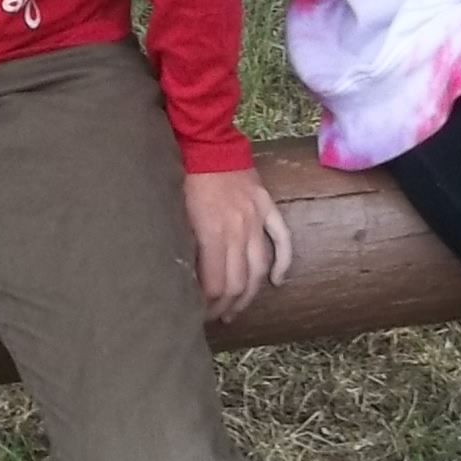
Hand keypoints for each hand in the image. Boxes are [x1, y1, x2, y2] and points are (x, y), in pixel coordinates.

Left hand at [184, 168, 294, 323]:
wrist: (206, 143)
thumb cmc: (185, 180)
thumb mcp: (177, 216)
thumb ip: (186, 248)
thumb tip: (184, 281)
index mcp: (212, 233)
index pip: (216, 285)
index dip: (208, 306)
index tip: (199, 314)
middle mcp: (238, 230)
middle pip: (239, 282)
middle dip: (227, 306)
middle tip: (217, 317)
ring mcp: (256, 219)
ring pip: (260, 268)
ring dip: (250, 294)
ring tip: (238, 308)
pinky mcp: (267, 206)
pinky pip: (282, 239)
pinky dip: (283, 263)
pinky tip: (277, 281)